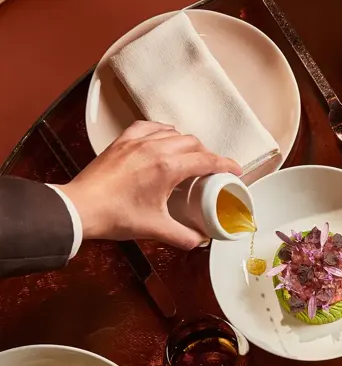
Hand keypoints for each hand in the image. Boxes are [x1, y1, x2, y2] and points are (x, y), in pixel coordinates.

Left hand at [58, 121, 240, 249]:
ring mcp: (137, 142)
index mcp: (167, 168)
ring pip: (173, 132)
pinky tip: (164, 140)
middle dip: (207, 156)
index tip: (235, 171)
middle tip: (212, 171)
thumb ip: (185, 236)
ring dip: (187, 143)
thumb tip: (200, 240)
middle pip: (193, 143)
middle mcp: (155, 148)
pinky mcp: (122, 141)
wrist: (81, 207)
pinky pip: (150, 126)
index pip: (207, 160)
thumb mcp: (157, 229)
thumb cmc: (116, 215)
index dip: (226, 165)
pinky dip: (163, 132)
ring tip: (190, 158)